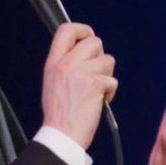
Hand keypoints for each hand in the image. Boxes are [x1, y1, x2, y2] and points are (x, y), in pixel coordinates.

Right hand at [41, 23, 117, 149]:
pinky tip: (98, 103)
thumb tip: (85, 54)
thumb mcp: (53, 82)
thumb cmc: (59, 114)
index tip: (88, 39)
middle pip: (94, 41)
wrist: (61, 135)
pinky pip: (112, 80)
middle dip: (100, 57)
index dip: (82, 30)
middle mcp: (66, 63)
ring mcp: (80, 73)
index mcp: (53, 62)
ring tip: (95, 93)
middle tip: (95, 74)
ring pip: (108, 60)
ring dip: (106, 76)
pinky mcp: (94, 84)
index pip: (66, 29)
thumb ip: (66, 65)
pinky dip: (110, 92)